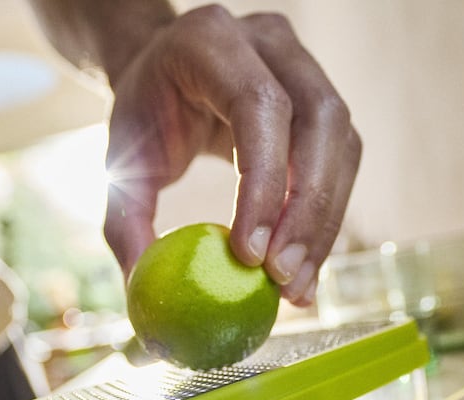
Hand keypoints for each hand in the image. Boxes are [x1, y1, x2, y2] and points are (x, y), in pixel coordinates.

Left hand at [102, 6, 360, 306]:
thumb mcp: (121, 164)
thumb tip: (146, 294)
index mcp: (212, 41)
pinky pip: (342, 164)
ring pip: (342, 147)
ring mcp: (306, 68)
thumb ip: (127, 225)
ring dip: (323, 225)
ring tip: (297, 287)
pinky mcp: (325, 104)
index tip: (250, 255)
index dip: (264, 183)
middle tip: (283, 279)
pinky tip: (305, 266)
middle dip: (307, 212)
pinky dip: (326, 221)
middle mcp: (271, 43)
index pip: (259, 108)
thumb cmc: (145, 118)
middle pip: (320, 124)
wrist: (167, 74)